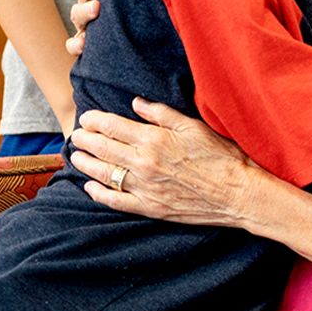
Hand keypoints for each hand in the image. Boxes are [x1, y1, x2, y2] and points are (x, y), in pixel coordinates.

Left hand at [68, 98, 258, 227]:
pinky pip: (115, 201)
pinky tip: (90, 187)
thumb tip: (136, 103)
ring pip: (104, 174)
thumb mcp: (194, 126)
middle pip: (103, 149)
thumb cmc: (221, 157)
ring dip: (86, 164)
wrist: (236, 192)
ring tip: (76, 157)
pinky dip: (99, 194)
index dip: (95, 121)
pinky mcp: (149, 207)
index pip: (113, 127)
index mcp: (154, 139)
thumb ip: (162, 113)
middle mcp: (144, 163)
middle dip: (85, 140)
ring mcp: (144, 187)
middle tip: (75, 135)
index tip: (86, 118)